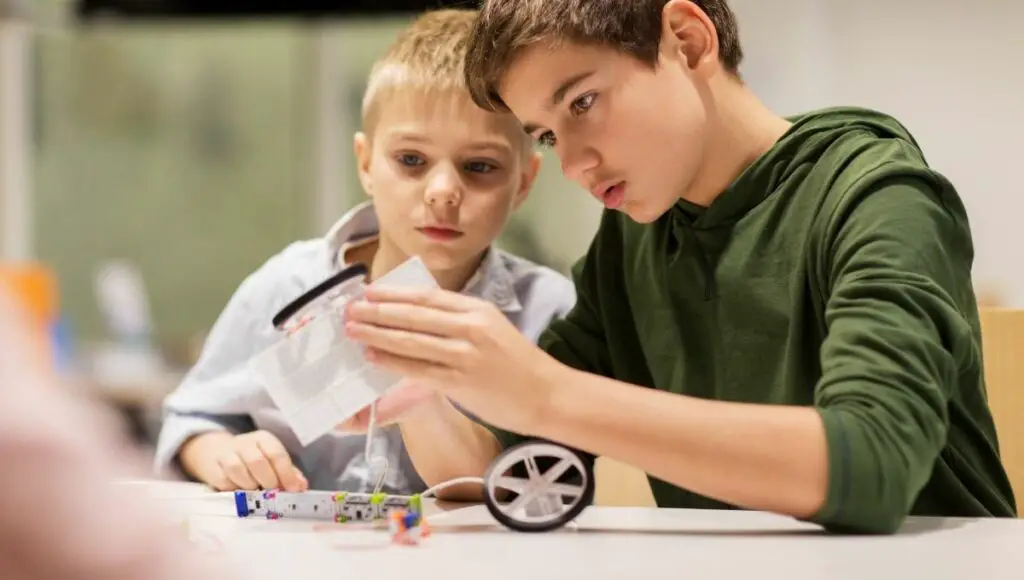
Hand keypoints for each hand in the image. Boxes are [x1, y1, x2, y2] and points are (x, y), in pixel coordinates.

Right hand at [179, 430, 307, 491]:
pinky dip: (234, 489)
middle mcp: (244, 443)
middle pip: (257, 461)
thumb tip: (301, 486)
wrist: (214, 452)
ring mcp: (226, 454)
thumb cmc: (251, 459)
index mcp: (263, 439)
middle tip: (273, 493)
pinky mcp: (212, 468)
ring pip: (238, 469)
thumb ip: (288, 473)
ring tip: (256, 492)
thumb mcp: (271, 461)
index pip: (276, 453)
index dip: (286, 473)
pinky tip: (240, 492)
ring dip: (250, 486)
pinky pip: (224, 481)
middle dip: (268, 481)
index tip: (293, 490)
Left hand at [343, 285, 567, 434]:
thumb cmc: (518, 364)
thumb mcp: (493, 328)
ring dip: (376, 334)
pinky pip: (417, 368)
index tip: (369, 292)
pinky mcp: (459, 382)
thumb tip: (417, 316)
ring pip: (410, 340)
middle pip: (413, 314)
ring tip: (353, 330)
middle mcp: (470, 328)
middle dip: (377, 311)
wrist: (547, 395)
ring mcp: (464, 355)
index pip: (427, 296)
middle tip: (350, 309)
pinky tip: (373, 356)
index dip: (394, 293)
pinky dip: (391, 361)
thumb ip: (459, 320)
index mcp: (478, 310)